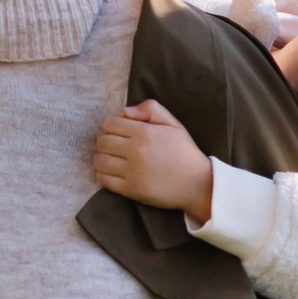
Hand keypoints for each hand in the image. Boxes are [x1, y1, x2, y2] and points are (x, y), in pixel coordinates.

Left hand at [93, 97, 212, 216]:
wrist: (197, 183)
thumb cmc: (184, 152)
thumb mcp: (174, 124)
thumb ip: (151, 109)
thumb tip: (125, 111)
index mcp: (144, 132)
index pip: (109, 124)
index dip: (111, 126)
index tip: (118, 132)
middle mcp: (136, 151)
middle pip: (102, 142)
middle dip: (104, 142)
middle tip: (113, 146)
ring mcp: (132, 171)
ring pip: (99, 160)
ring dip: (101, 158)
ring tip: (110, 159)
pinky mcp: (131, 189)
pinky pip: (104, 179)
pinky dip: (103, 175)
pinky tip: (111, 172)